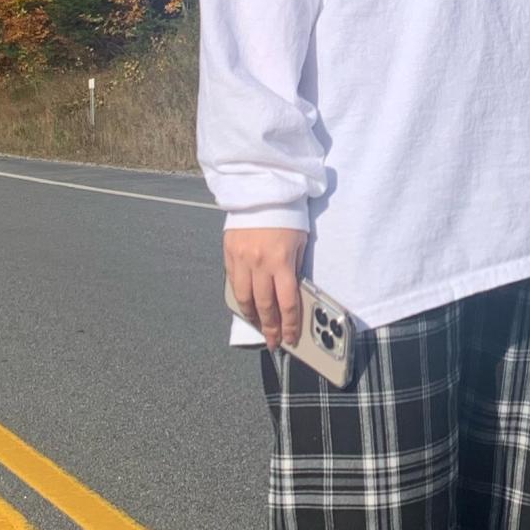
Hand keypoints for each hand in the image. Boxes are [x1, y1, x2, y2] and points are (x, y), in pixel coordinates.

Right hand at [225, 226, 306, 350]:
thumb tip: (292, 292)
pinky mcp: (229, 253)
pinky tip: (245, 304)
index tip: (290, 337)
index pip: (286, 303)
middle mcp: (259, 263)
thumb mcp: (300, 241)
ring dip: (252, 316)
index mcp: (281, 261)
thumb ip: (295, 267)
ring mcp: (241, 259)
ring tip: (259, 326)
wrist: (262, 189)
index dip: (288, 324)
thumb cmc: (287, 214)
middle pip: (264, 305)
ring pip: (244, 298)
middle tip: (273, 341)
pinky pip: (233, 282)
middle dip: (270, 327)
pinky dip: (239, 297)